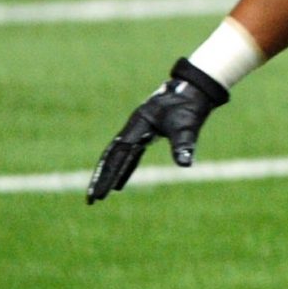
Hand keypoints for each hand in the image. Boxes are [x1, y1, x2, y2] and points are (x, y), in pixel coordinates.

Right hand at [86, 59, 230, 203]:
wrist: (195, 89)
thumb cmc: (189, 106)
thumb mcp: (187, 125)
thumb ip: (184, 144)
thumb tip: (185, 164)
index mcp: (137, 127)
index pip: (117, 155)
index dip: (108, 175)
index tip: (100, 193)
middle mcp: (133, 129)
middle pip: (111, 157)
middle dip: (102, 178)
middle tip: (92, 199)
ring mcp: (138, 130)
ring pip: (118, 156)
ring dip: (111, 174)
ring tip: (102, 194)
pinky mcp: (146, 133)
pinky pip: (130, 155)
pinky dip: (124, 168)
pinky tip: (121, 183)